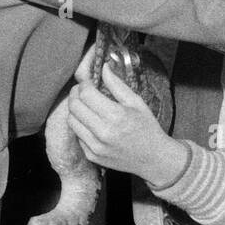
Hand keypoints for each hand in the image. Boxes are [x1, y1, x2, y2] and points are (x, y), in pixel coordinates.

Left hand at [66, 62, 186, 185]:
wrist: (153, 158)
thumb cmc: (147, 127)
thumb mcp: (136, 102)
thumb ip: (117, 84)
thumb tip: (103, 67)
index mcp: (115, 115)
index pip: (86, 94)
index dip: (83, 84)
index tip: (87, 82)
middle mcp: (102, 132)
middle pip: (74, 107)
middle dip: (75, 94)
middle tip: (81, 90)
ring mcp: (95, 146)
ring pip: (71, 121)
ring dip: (74, 110)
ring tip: (84, 105)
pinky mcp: (92, 156)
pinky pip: (77, 136)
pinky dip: (80, 126)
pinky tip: (90, 122)